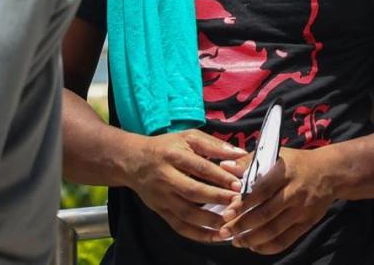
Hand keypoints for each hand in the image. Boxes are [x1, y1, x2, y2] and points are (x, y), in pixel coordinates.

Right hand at [123, 129, 245, 241]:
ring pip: (186, 213)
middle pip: (193, 191)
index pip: (200, 167)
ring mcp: (162, 197)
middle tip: (237, 202)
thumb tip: (240, 153)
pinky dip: (197, 234)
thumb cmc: (166, 146)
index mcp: (174, 155)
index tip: (238, 184)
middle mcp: (166, 177)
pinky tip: (214, 236)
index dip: (220, 176)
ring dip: (209, 220)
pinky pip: (179, 226)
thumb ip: (214, 145)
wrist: (133, 161)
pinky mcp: (160, 211)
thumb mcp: (188, 137)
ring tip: (229, 222)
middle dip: (217, 198)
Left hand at [219, 147, 337, 254]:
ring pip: (274, 230)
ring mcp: (302, 209)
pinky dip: (268, 247)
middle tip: (225, 231)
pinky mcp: (308, 223)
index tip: (226, 213)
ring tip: (236, 241)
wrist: (330, 172)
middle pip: (265, 214)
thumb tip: (225, 166)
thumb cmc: (297, 162)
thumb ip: (250, 161)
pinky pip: (286, 240)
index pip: (261, 190)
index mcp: (285, 172)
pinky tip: (254, 246)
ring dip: (252, 239)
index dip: (243, 204)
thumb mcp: (276, 154)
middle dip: (242, 225)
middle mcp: (295, 192)